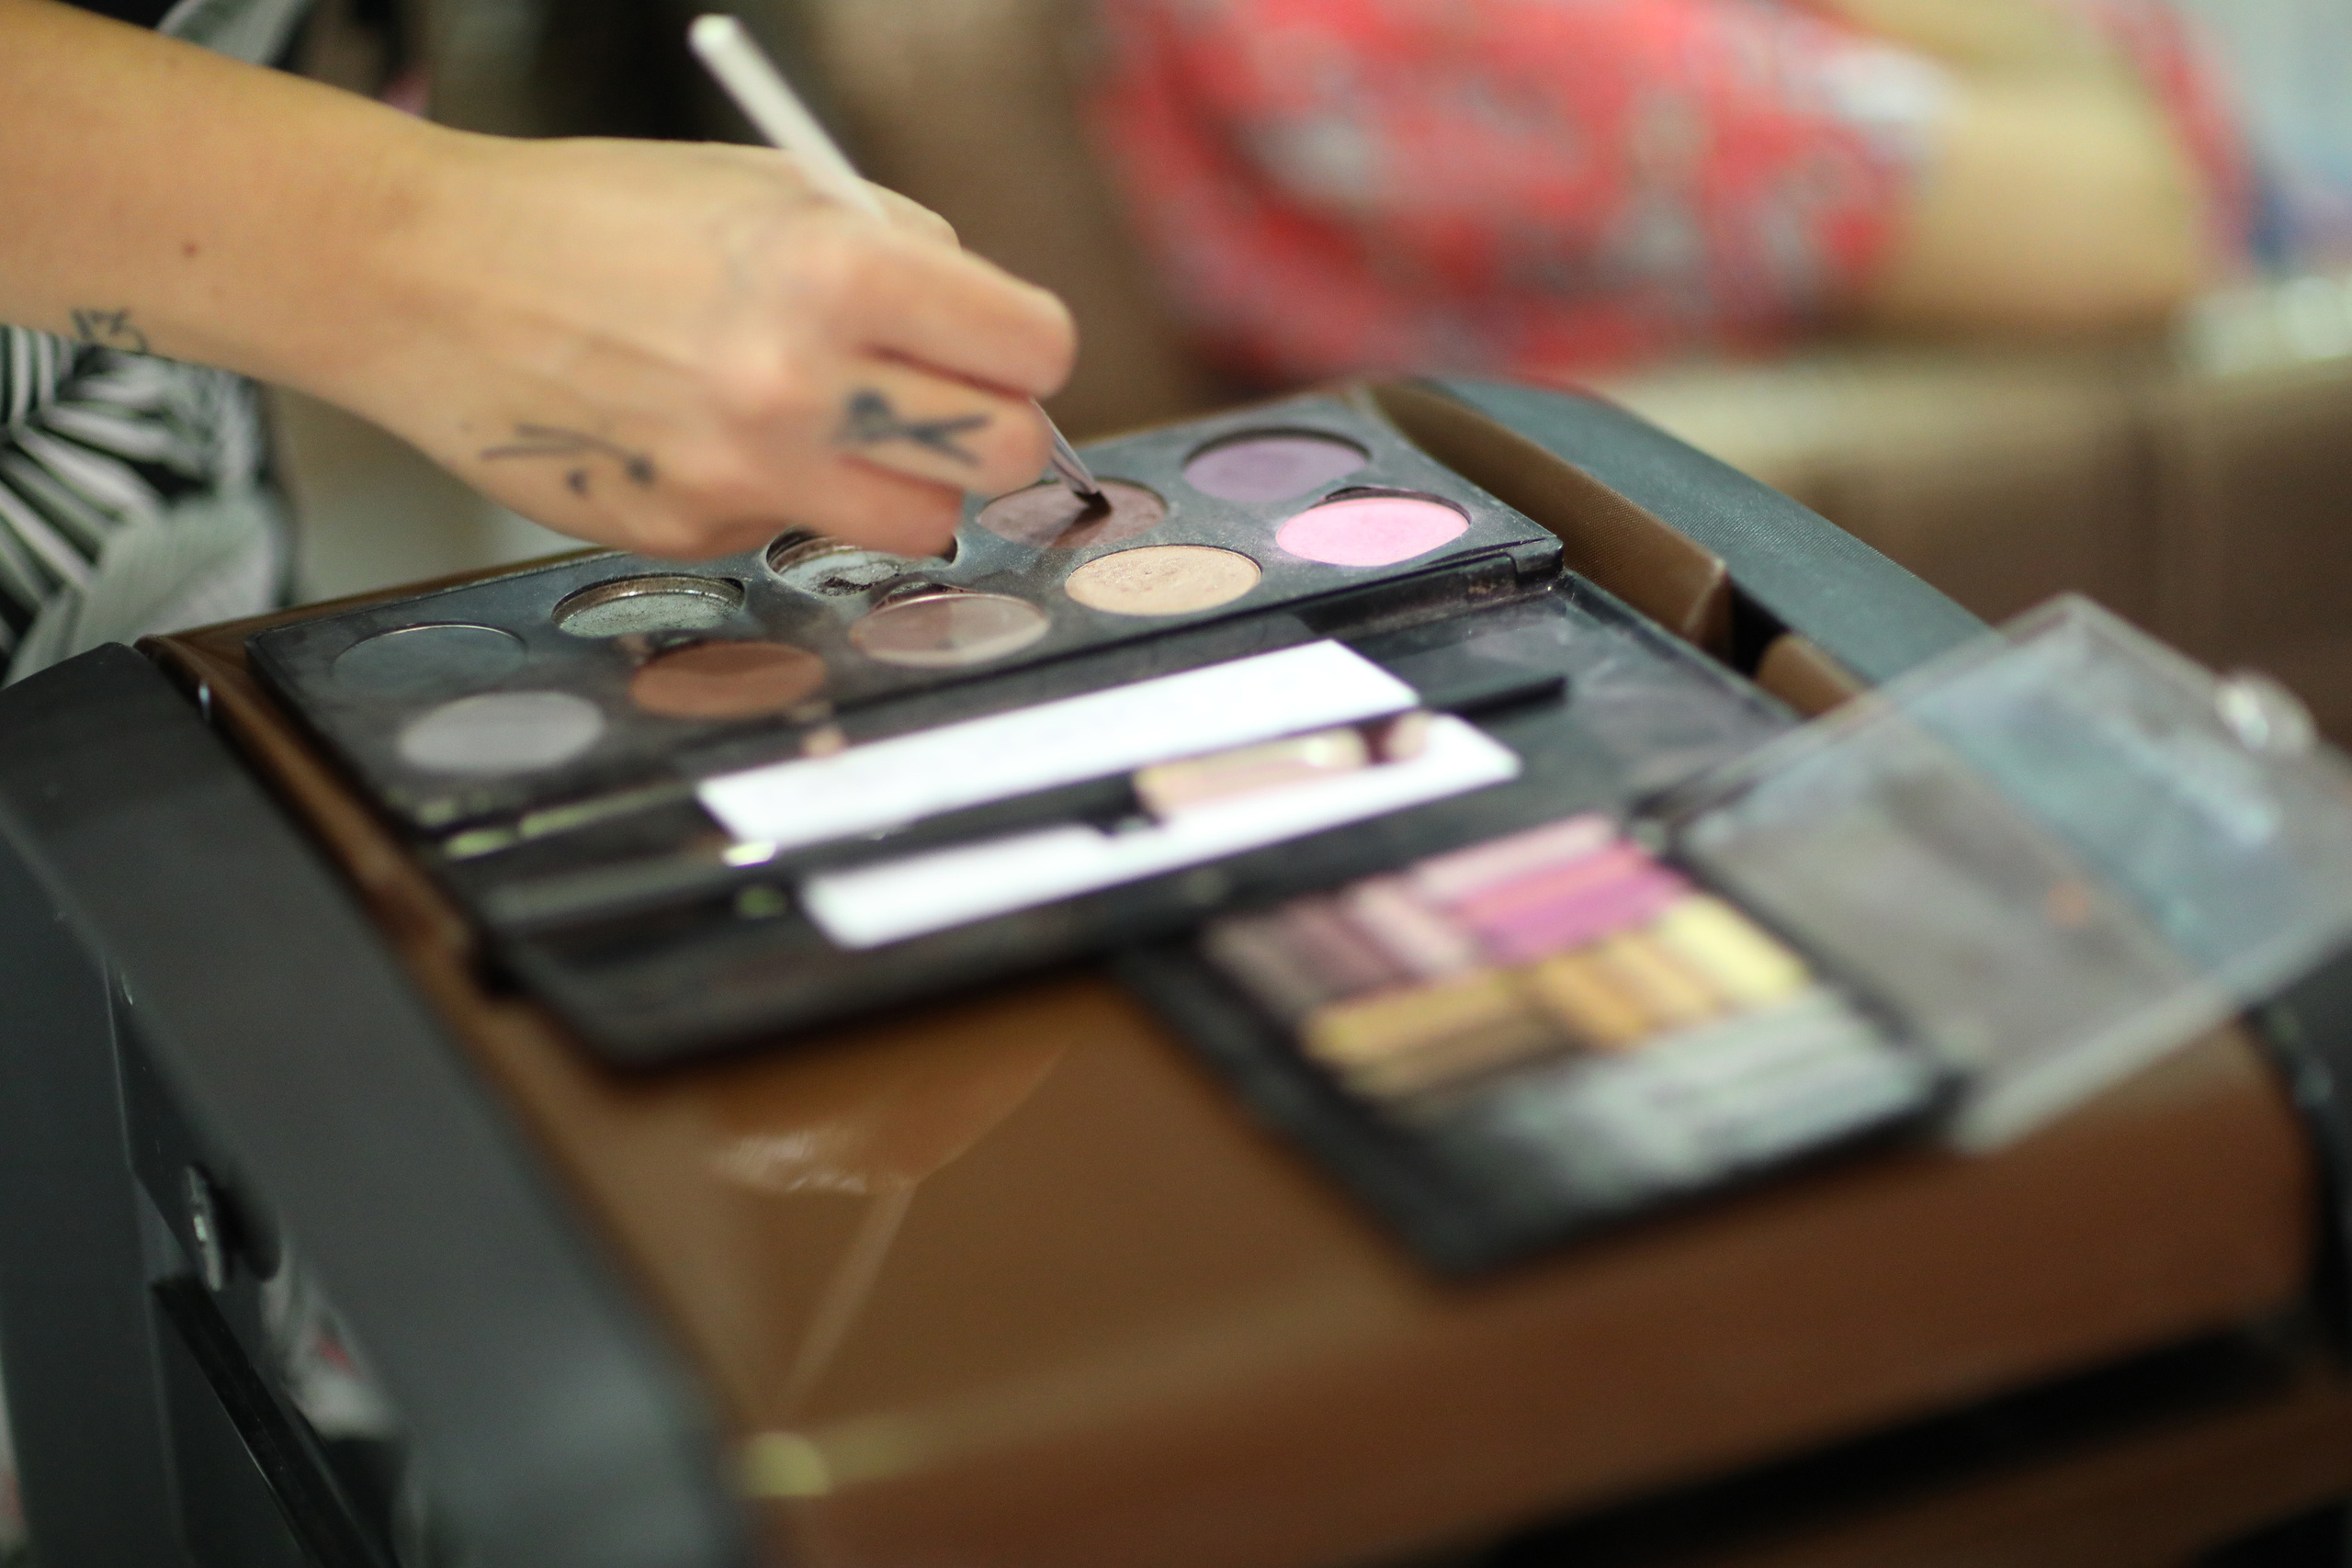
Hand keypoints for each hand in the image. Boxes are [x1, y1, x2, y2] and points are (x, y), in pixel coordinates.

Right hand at [323, 133, 1076, 559]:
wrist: (428, 277)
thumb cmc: (600, 216)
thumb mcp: (772, 189)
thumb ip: (899, 256)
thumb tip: (990, 336)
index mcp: (837, 270)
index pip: (1034, 349)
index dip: (1026, 348)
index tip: (1006, 350)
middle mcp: (800, 383)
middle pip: (1002, 456)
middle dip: (986, 429)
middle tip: (943, 404)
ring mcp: (744, 473)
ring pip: (920, 525)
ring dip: (903, 482)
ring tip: (838, 426)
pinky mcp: (691, 532)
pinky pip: (797, 529)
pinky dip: (784, 492)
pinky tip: (710, 432)